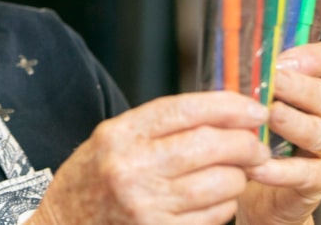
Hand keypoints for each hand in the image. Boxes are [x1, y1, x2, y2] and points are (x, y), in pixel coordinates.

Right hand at [31, 91, 271, 223]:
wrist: (63, 224)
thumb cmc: (93, 177)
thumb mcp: (113, 137)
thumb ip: (160, 124)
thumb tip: (223, 112)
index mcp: (120, 134)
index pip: (186, 110)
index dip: (229, 106)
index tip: (254, 109)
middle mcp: (132, 168)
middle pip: (209, 146)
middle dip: (245, 143)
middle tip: (257, 145)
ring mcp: (146, 205)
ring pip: (219, 184)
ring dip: (239, 177)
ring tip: (237, 173)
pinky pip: (213, 216)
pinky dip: (226, 205)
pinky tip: (218, 198)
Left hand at [237, 41, 320, 224]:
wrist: (263, 190)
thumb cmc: (262, 135)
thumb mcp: (258, 101)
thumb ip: (253, 79)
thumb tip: (229, 60)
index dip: (314, 57)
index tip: (283, 59)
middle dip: (298, 87)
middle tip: (274, 81)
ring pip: (318, 132)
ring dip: (293, 123)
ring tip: (269, 116)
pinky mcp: (320, 180)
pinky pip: (304, 173)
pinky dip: (280, 170)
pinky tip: (257, 164)